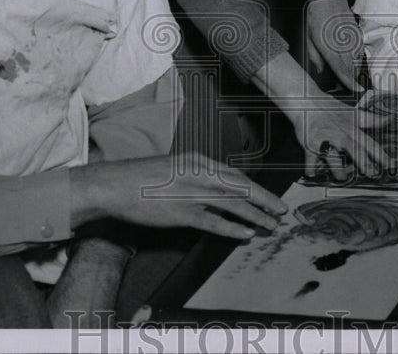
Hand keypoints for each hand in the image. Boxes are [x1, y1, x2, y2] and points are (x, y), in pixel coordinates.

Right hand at [70, 154, 286, 240]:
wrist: (115, 184)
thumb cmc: (141, 177)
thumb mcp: (174, 168)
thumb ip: (195, 176)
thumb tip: (213, 188)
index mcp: (198, 161)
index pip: (235, 174)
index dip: (255, 186)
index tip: (268, 195)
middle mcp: (200, 174)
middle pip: (242, 187)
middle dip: (265, 199)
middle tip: (282, 209)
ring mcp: (193, 194)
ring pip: (235, 205)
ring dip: (257, 215)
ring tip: (272, 224)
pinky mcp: (182, 213)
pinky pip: (215, 222)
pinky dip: (234, 228)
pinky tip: (247, 234)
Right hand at [294, 103, 391, 180]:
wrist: (305, 101)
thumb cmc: (330, 108)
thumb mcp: (353, 112)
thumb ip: (372, 119)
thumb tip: (391, 118)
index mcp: (352, 128)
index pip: (370, 143)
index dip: (382, 155)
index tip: (391, 166)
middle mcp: (340, 135)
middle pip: (355, 150)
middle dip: (364, 164)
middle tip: (372, 174)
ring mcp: (325, 140)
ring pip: (334, 160)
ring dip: (339, 172)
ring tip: (342, 178)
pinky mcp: (310, 144)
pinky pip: (311, 161)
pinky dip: (311, 170)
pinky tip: (312, 174)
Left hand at [305, 0, 365, 91]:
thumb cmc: (316, 16)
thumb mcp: (309, 37)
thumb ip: (315, 56)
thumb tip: (320, 71)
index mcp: (328, 47)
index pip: (341, 69)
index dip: (349, 82)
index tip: (356, 91)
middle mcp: (343, 45)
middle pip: (350, 69)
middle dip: (349, 80)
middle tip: (343, 87)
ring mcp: (352, 40)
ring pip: (356, 61)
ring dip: (352, 70)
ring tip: (346, 73)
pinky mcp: (357, 35)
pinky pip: (359, 51)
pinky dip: (355, 58)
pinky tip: (348, 57)